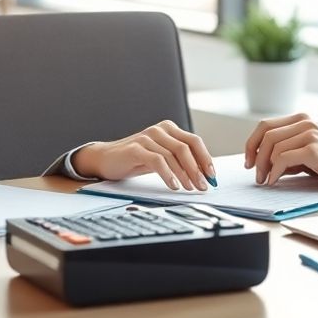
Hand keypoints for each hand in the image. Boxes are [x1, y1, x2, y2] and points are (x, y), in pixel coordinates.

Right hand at [71, 120, 215, 190]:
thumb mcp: (161, 157)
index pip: (194, 141)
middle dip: (197, 169)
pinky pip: (157, 161)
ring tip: (189, 188)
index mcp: (169, 129)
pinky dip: (168, 174)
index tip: (212, 176)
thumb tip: (203, 176)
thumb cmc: (135, 159)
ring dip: (185, 174)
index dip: (205, 158)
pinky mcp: (136, 148)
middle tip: (203, 186)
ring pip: (173, 155)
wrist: (106, 159)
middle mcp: (160, 130)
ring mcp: (147, 137)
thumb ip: (179, 161)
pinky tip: (173, 185)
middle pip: (186, 148)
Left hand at [243, 113, 317, 193]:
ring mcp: (309, 134)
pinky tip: (275, 181)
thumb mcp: (306, 153)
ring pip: (273, 147)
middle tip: (256, 175)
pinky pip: (282, 159)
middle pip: (266, 134)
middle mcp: (305, 122)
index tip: (249, 161)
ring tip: (266, 181)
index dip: (252, 143)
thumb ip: (287, 151)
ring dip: (264, 167)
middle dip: (255, 156)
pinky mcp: (313, 150)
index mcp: (301, 119)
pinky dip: (274, 172)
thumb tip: (261, 161)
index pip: (265, 125)